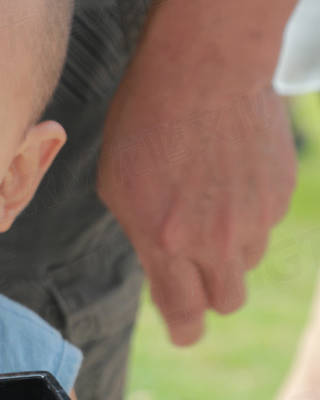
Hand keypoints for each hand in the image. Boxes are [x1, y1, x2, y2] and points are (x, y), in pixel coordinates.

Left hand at [98, 77, 295, 345]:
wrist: (203, 68)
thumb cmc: (144, 121)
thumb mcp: (118, 185)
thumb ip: (141, 235)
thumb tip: (161, 264)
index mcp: (166, 241)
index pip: (184, 313)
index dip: (183, 329)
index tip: (183, 332)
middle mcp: (217, 239)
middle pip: (226, 300)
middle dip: (208, 293)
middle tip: (193, 270)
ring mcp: (255, 216)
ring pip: (247, 259)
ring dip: (228, 248)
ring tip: (205, 201)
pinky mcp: (282, 191)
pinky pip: (265, 221)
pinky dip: (248, 211)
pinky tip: (227, 174)